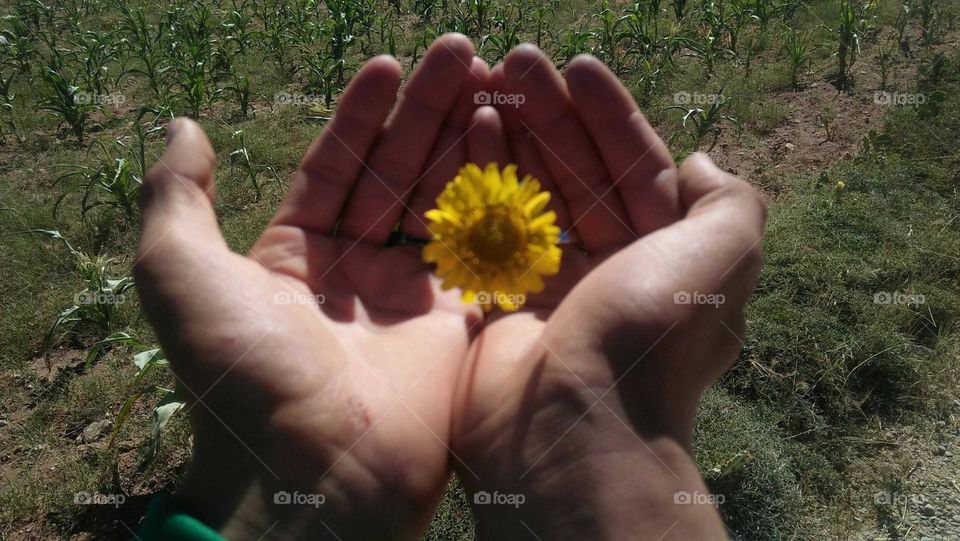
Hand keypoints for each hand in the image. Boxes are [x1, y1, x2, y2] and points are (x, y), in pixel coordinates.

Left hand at [134, 34, 486, 539]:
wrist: (311, 471)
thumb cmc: (241, 373)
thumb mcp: (179, 274)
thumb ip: (177, 197)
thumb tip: (184, 128)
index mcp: (295, 255)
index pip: (336, 164)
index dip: (362, 113)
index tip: (390, 63)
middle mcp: (357, 271)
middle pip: (399, 171)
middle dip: (428, 110)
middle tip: (463, 52)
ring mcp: (413, 297)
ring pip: (447, 200)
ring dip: (469, 140)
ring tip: (495, 80)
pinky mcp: (460, 323)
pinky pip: (484, 248)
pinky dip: (500, 198)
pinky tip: (512, 146)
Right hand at [450, 45, 766, 538]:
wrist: (571, 426)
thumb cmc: (649, 333)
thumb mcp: (721, 256)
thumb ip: (730, 202)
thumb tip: (701, 163)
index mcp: (664, 256)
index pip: (637, 167)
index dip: (610, 114)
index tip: (578, 67)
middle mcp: (611, 268)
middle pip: (578, 172)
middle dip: (551, 114)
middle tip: (517, 61)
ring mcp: (553, 285)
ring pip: (532, 192)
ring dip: (511, 135)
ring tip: (485, 81)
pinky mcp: (501, 301)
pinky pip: (490, 228)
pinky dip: (479, 181)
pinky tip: (467, 133)